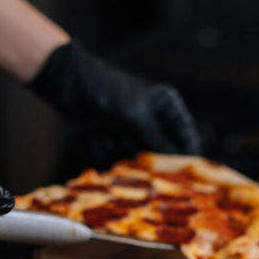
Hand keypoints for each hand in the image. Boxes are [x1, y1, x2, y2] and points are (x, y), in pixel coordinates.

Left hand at [28, 40, 201, 162]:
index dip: (186, 154)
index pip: (185, 134)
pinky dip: (110, 147)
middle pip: (162, 150)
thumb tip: (177, 163)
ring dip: (125, 150)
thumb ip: (158, 142)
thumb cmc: (110, 94)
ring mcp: (134, 127)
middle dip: (148, 155)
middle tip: (137, 156)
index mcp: (166, 105)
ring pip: (139, 154)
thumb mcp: (137, 119)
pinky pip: (121, 153)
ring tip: (113, 136)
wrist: (71, 84)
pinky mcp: (116, 134)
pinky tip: (100, 135)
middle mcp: (154, 117)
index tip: (184, 174)